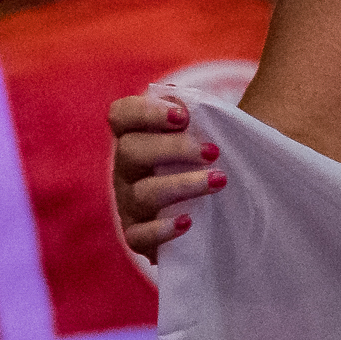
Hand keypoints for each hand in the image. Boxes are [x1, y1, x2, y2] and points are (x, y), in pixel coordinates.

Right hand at [111, 95, 222, 260]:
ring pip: (142, 193)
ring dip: (182, 185)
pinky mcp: (138, 236)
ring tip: (219, 181)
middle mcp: (126, 168)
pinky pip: (139, 236)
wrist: (215, 207)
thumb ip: (203, 114)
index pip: (121, 115)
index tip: (183, 116)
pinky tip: (188, 222)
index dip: (146, 112)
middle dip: (173, 148)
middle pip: (131, 151)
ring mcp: (128, 203)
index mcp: (136, 136)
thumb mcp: (207, 133)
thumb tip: (195, 103)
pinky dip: (162, 229)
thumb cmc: (208, 161)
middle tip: (213, 151)